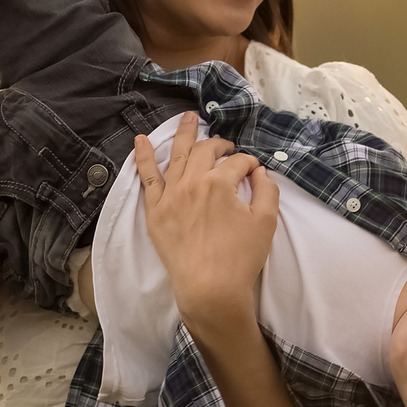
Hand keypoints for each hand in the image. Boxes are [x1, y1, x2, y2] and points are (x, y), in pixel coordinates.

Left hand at [135, 113, 278, 335]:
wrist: (209, 289)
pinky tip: (140, 140)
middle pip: (206, 151)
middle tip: (227, 146)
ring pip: (176, 155)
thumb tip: (260, 173)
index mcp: (220, 182)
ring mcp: (170, 195)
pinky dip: (142, 157)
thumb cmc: (240, 258)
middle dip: (220, 145)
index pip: (237, 163)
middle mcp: (192, 182)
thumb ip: (266, 190)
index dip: (248, 164)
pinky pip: (146, 178)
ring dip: (183, 133)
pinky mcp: (155, 211)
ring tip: (187, 118)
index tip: (254, 171)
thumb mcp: (266, 222)